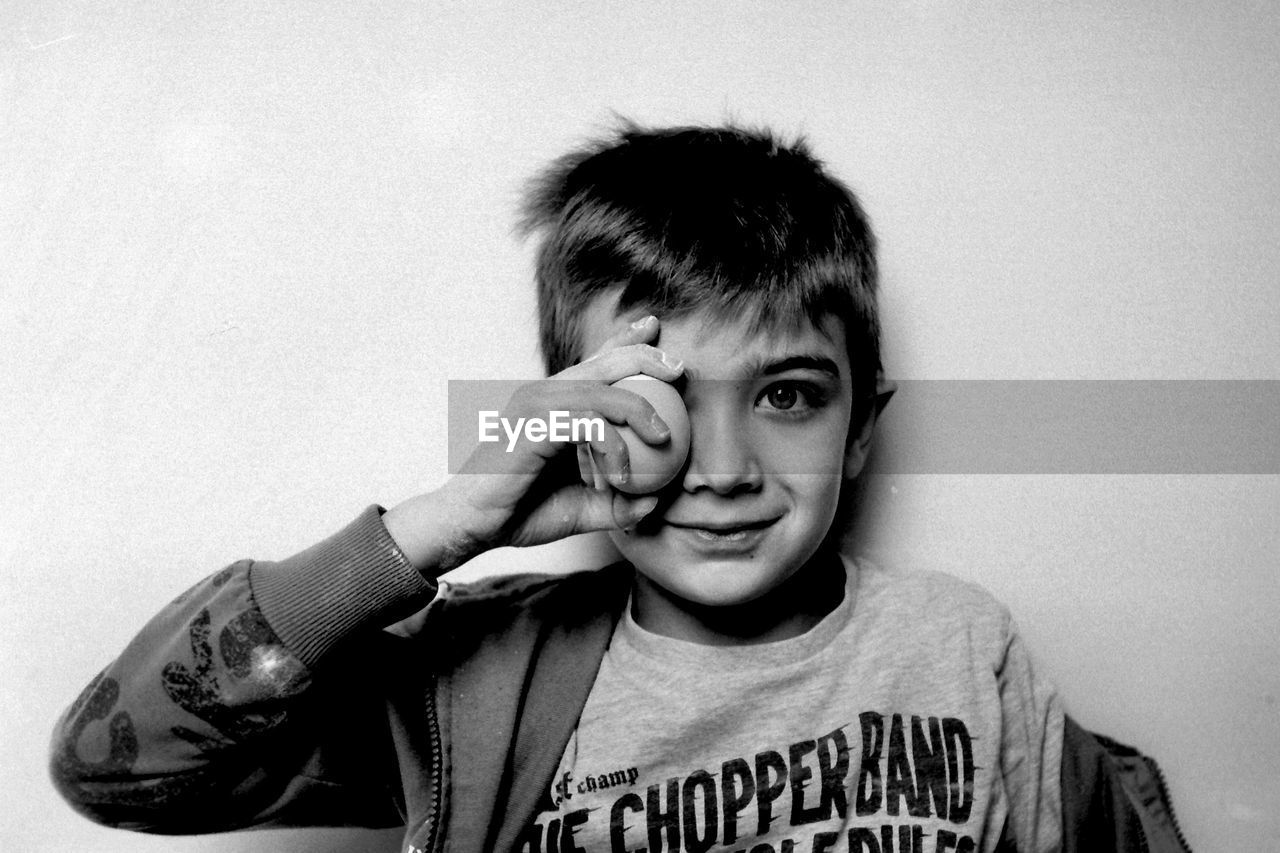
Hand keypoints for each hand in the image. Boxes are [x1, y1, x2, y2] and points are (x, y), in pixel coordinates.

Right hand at [384, 316, 682, 573]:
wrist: (472, 526)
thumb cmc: (522, 513)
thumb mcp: (584, 508)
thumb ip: (619, 502)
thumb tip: (657, 501)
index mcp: (555, 404)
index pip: (595, 361)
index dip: (626, 341)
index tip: (656, 330)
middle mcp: (545, 394)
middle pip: (604, 360)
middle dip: (645, 355)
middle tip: (678, 368)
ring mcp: (536, 405)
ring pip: (602, 389)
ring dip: (640, 413)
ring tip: (664, 440)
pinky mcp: (532, 424)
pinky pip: (588, 423)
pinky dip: (613, 448)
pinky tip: (621, 477)